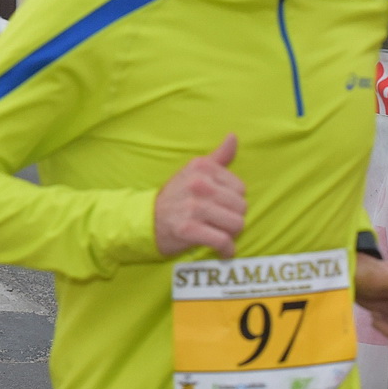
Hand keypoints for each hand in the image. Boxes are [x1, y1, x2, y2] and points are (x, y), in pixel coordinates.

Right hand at [154, 134, 245, 258]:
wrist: (145, 222)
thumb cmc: (175, 198)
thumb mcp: (193, 172)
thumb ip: (218, 157)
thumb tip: (233, 136)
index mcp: (202, 167)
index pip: (240, 189)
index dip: (232, 201)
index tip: (219, 207)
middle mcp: (198, 184)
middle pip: (241, 208)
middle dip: (233, 219)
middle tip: (218, 223)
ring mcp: (192, 207)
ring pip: (236, 224)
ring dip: (230, 235)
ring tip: (218, 235)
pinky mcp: (188, 229)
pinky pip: (222, 241)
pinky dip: (225, 250)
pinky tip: (221, 252)